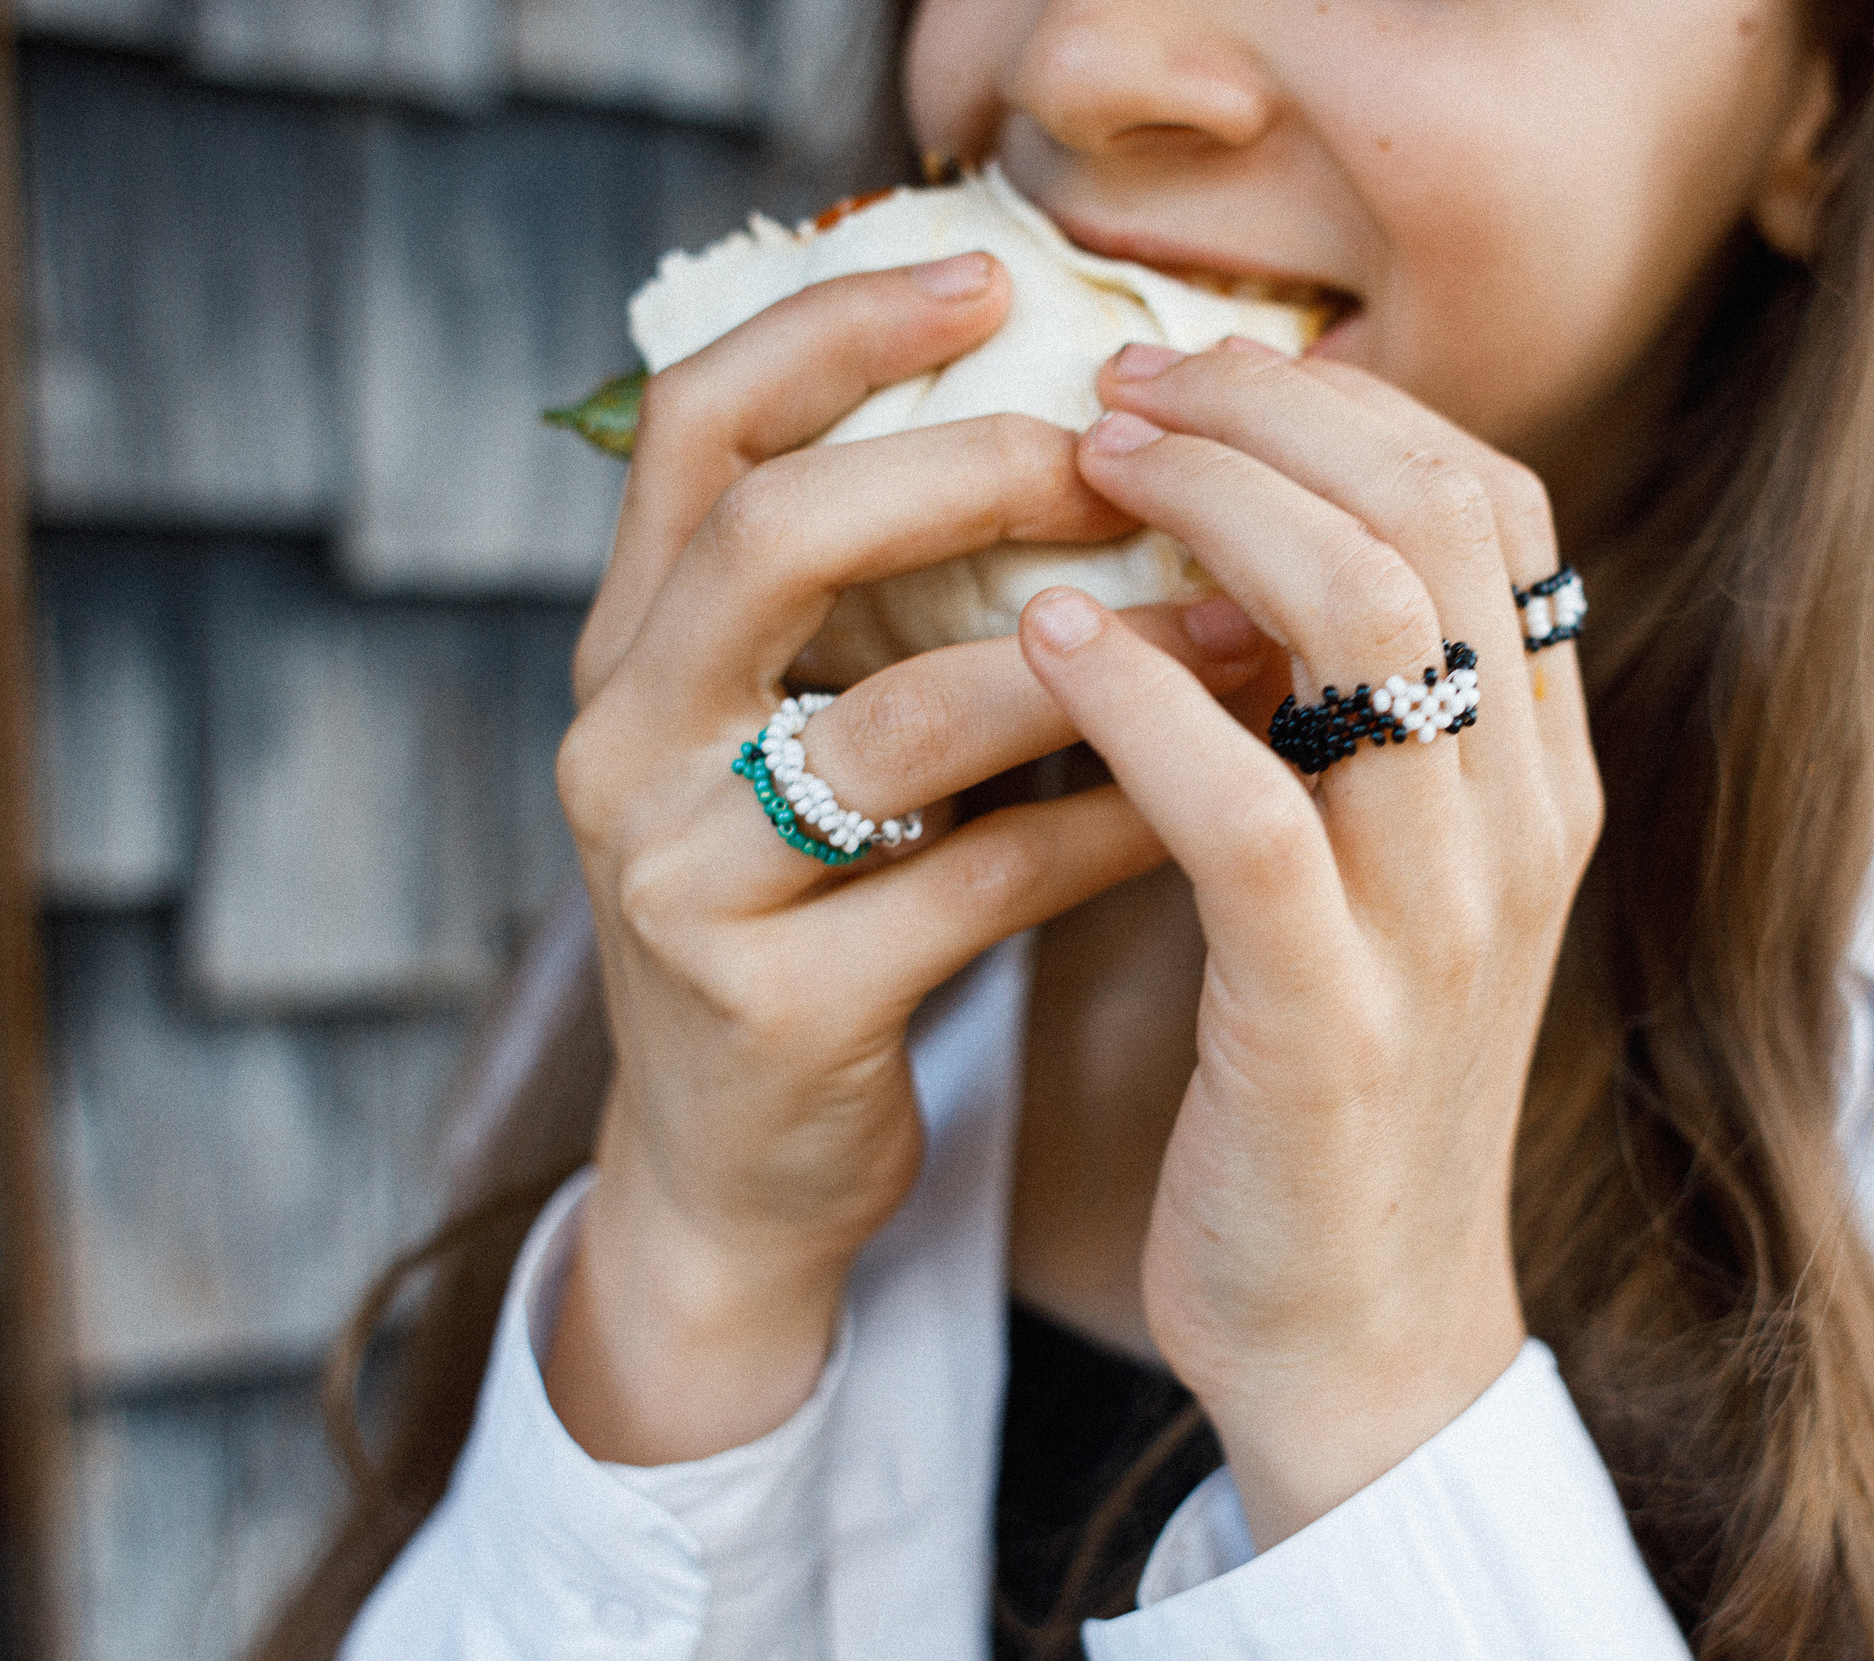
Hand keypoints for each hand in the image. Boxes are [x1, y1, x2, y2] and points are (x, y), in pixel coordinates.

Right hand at [545, 257, 1269, 1463]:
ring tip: (1251, 632)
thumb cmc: (816, 906)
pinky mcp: (770, 1007)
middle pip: (775, 535)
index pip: (695, 423)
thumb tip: (1107, 432)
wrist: (736, 1170)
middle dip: (968, 471)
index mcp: (631, 641)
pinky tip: (1221, 799)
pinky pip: (979, 884)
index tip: (991, 276)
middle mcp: (622, 739)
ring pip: (897, 722)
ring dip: (1098, 666)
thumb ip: (888, 602)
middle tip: (1127, 457)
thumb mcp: (812, 732)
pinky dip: (1116, 825)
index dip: (833, 328)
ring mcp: (680, 878)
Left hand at [1021, 338, 1602, 1546]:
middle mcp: (1521, 820)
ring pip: (1365, 626)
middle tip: (1120, 378)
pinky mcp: (1334, 1018)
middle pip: (1435, 521)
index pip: (1493, 506)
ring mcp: (1443, 919)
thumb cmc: (1336, 1089)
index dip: (1350, 404)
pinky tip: (1047, 641)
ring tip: (1083, 460)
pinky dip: (1145, 698)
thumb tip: (1241, 554)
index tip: (1203, 369)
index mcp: (1536, 773)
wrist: (1362, 1339)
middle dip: (1273, 414)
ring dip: (1212, 508)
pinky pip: (1251, 808)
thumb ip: (1356, 728)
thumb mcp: (1387, 883)